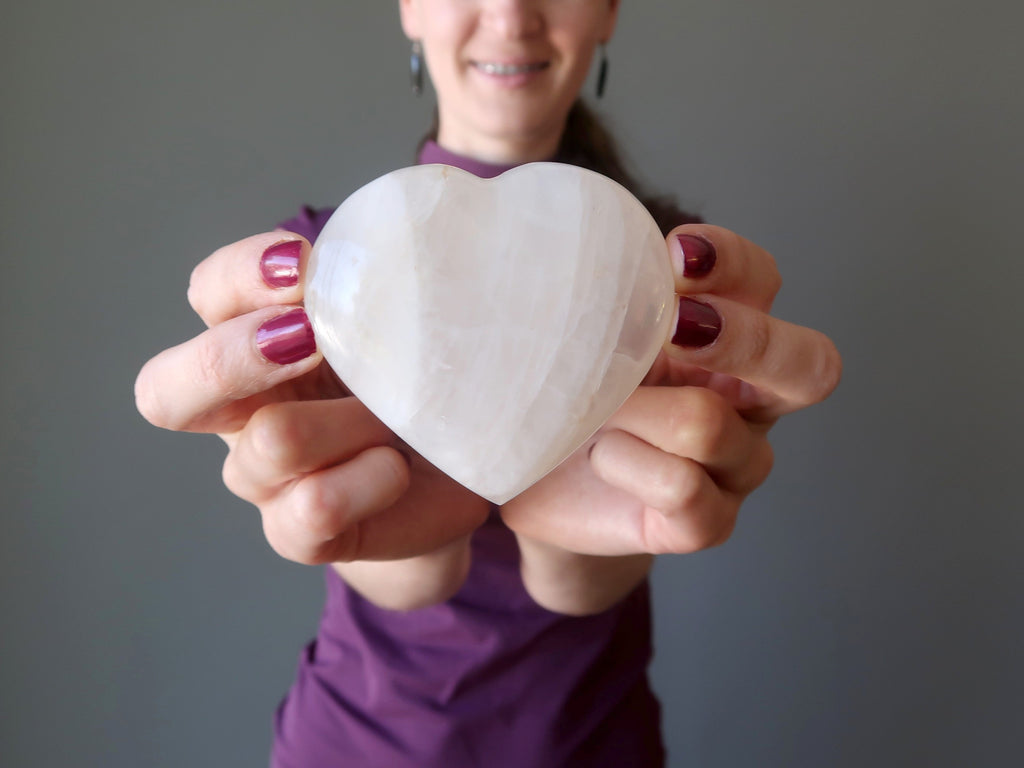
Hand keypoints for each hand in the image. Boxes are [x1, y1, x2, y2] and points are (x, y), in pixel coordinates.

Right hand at [135, 233, 489, 575]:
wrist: (464, 473)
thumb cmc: (429, 378)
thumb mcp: (412, 316)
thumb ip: (400, 267)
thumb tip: (446, 191)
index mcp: (258, 339)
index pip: (211, 293)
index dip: (241, 275)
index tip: (307, 265)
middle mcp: (244, 409)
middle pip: (168, 389)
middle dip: (234, 357)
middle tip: (309, 339)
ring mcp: (267, 477)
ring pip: (265, 445)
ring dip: (347, 421)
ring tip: (399, 416)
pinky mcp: (302, 530)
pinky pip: (306, 514)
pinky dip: (362, 482)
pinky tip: (399, 468)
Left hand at [500, 225, 840, 608]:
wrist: (537, 486)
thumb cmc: (566, 394)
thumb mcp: (580, 335)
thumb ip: (603, 295)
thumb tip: (584, 245)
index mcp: (725, 334)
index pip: (761, 281)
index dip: (731, 262)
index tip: (673, 257)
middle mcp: (748, 398)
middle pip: (810, 365)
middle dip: (741, 339)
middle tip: (674, 332)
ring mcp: (735, 465)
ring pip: (710, 426)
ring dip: (634, 412)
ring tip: (594, 413)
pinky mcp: (709, 522)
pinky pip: (683, 488)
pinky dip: (626, 464)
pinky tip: (600, 458)